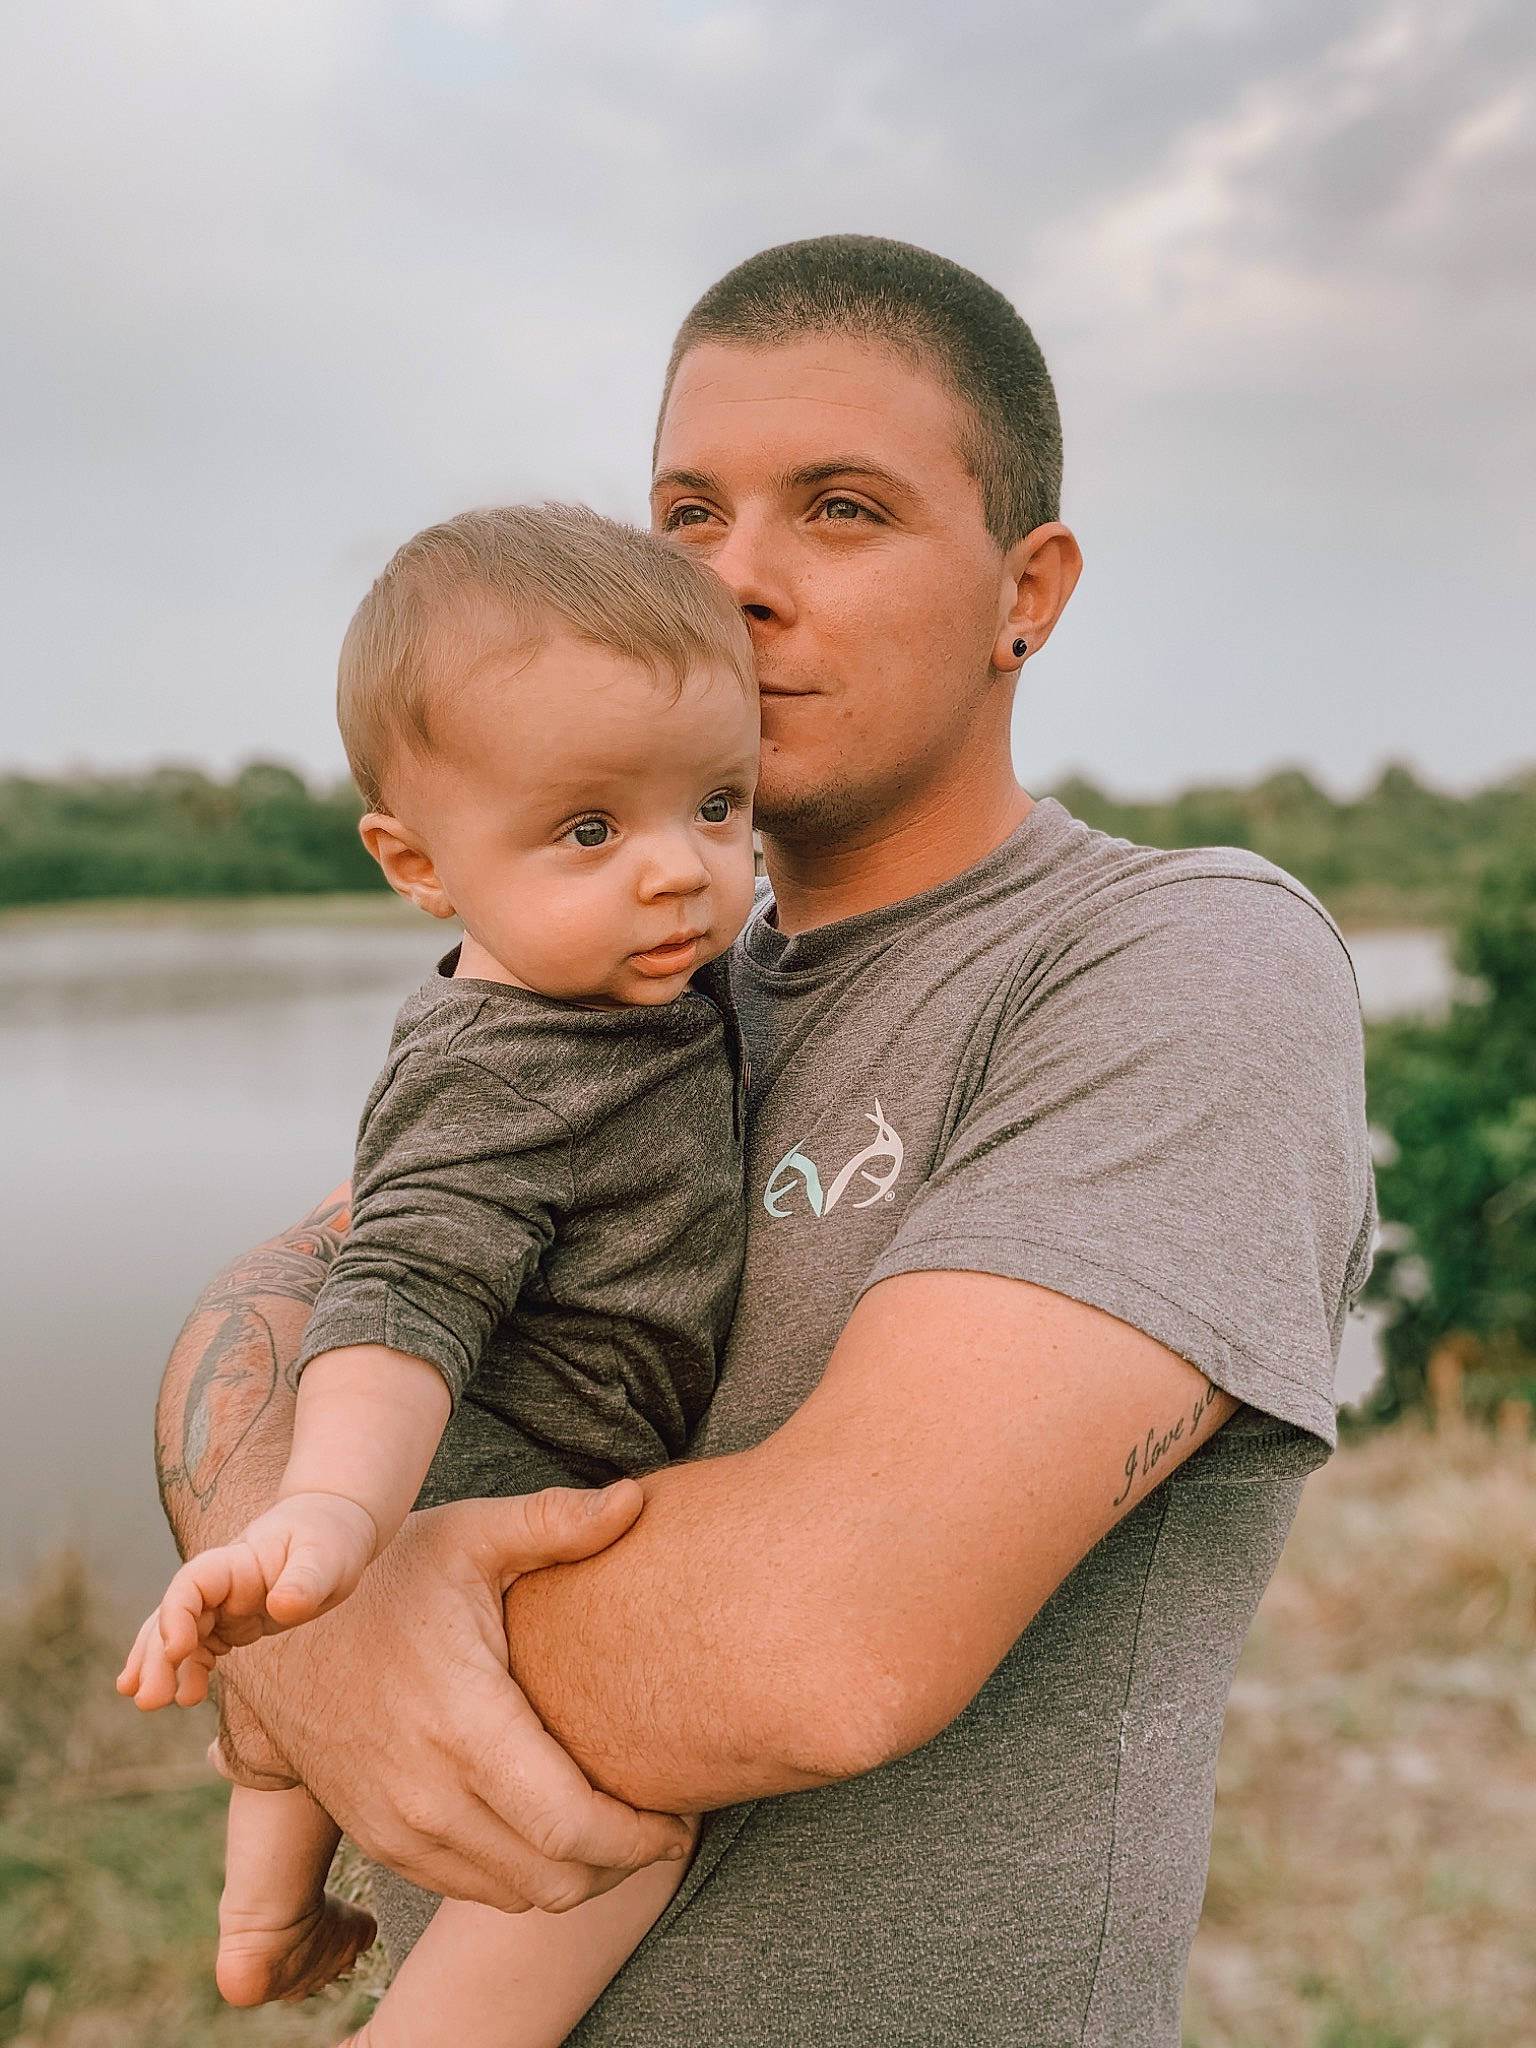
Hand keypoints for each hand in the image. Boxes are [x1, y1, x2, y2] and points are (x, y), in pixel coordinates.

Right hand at [118, 1493, 378, 1711]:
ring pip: (178, 1631)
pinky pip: (197, 1644)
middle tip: (149, 1702)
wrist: (332, 1527)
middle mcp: (221, 1581)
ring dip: (160, 1665)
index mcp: (238, 1561)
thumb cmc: (331, 1539)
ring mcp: (223, 1602)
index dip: (175, 1615)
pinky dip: (183, 1667)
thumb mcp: (327, 1558)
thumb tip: (282, 1608)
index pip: (192, 1583)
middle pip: (175, 1614)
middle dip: (156, 1655)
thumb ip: (306, 1581)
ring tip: (149, 1703)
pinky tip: (179, 1693)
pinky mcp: (232, 1620)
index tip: (177, 1651)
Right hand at [220, 1481, 692, 1912]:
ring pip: (516, 1895)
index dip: (640, 1840)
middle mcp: (427, 1793)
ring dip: (577, 1876)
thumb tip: (636, 1500)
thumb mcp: (469, 1535)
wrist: (279, 1624)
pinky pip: (469, 1888)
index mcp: (463, 1724)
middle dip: (624, 1865)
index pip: (571, 1828)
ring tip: (619, 1826)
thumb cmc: (391, 1570)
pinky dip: (523, 1876)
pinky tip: (555, 1829)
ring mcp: (397, 1826)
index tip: (681, 1819)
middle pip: (555, 1879)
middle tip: (665, 1824)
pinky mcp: (378, 1838)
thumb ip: (556, 1522)